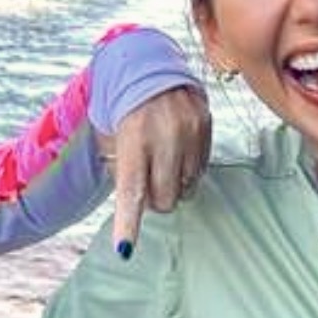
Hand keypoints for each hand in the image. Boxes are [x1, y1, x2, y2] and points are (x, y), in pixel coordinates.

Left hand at [103, 86, 211, 257]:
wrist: (151, 68)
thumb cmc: (124, 109)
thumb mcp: (111, 135)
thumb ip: (121, 170)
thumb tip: (135, 207)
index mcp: (132, 139)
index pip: (131, 190)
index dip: (128, 224)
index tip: (125, 250)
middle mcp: (163, 136)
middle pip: (163, 200)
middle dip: (154, 201)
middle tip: (146, 183)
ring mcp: (189, 133)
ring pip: (185, 189)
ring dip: (172, 185)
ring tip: (161, 160)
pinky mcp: (206, 129)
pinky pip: (199, 172)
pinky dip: (186, 170)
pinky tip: (176, 150)